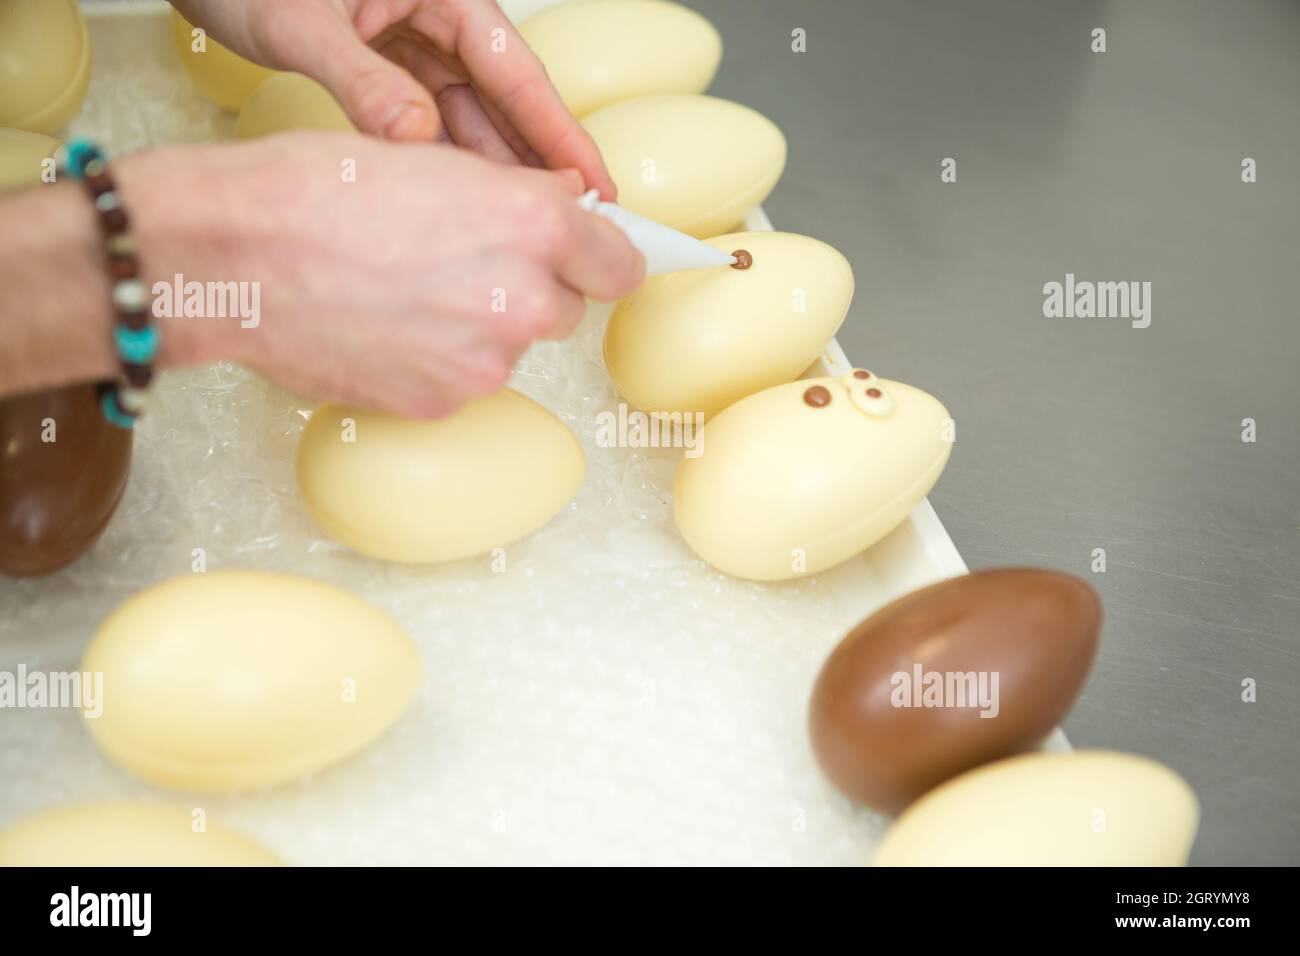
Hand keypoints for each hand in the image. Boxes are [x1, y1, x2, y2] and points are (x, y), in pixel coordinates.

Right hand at [114, 134, 641, 417]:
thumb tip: (558, 215)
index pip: (620, 263)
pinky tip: (385, 326)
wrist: (233, 258)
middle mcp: (523, 301)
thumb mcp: (434, 161)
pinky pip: (463, 380)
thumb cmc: (315, 191)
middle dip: (530, 289)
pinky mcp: (441, 403)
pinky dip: (438, 360)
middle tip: (462, 263)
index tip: (588, 259)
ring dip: (480, 327)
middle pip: (564, 308)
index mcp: (534, 226)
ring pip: (510, 347)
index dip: (601, 257)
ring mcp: (483, 363)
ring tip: (404, 292)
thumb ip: (515, 199)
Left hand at [171, 0, 617, 197]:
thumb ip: (362, 81)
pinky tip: (463, 205)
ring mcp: (414, 46)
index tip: (595, 184)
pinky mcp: (387, 70)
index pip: (517, 71)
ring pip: (469, 119)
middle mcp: (438, 18)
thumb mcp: (300, 20)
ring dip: (493, 172)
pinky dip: (445, 163)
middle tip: (574, 227)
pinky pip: (430, 124)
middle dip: (536, 164)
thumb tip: (414, 139)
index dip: (559, 133)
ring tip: (521, 232)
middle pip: (504, 102)